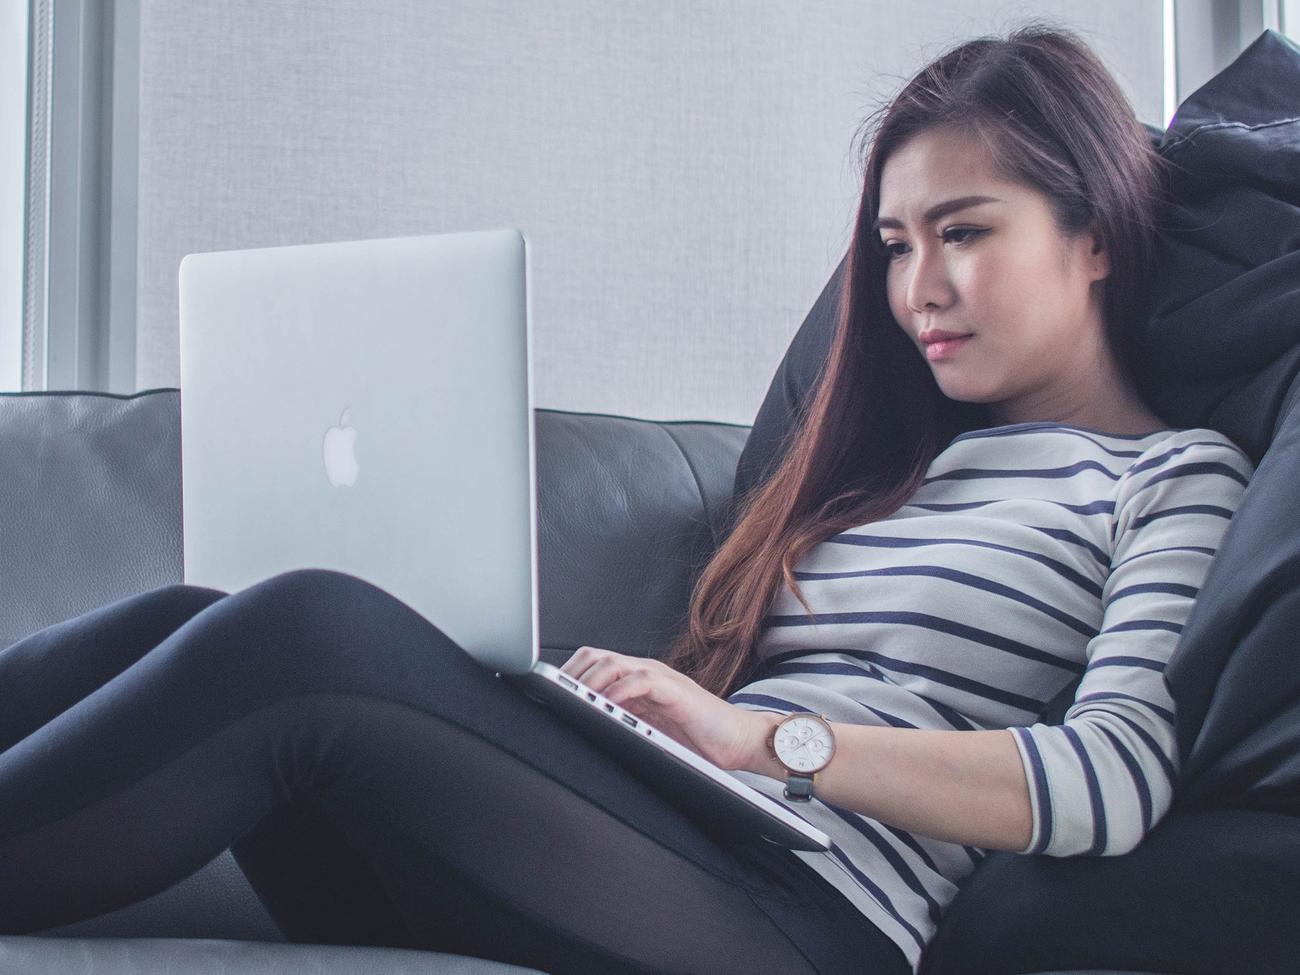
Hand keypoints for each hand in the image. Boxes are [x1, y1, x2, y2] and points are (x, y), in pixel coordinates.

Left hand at [560, 645, 771, 771]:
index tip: (543, 693)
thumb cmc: (697, 739)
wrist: (739, 741)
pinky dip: (619, 690)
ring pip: (613, 663)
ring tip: (574, 700)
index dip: (567, 675)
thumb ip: (621, 721)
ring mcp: (660, 678)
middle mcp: (644, 672)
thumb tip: (583, 730)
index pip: (592, 664)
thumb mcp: (648, 729)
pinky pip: (641, 680)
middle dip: (570, 675)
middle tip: (553, 697)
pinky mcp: (675, 690)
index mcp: (635, 680)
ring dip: (589, 681)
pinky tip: (607, 705)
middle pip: (595, 656)